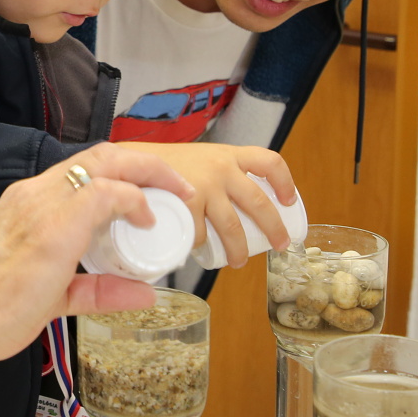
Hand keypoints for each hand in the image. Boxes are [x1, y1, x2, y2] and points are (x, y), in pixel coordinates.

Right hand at [0, 143, 188, 364]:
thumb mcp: (56, 296)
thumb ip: (97, 291)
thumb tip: (144, 295)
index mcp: (27, 203)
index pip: (82, 170)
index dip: (123, 175)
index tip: (151, 196)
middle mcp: (35, 192)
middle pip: (101, 154)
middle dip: (146, 165)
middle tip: (175, 190)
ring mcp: (43, 202)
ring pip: (107, 162)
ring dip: (148, 174)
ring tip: (174, 197)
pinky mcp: (56, 222)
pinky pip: (107, 192)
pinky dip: (134, 200)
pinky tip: (146, 220)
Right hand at [114, 142, 294, 266]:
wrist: (127, 157)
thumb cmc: (164, 164)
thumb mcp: (199, 158)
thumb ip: (217, 173)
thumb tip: (240, 207)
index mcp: (228, 154)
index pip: (268, 162)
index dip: (285, 182)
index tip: (289, 201)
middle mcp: (221, 168)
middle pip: (259, 202)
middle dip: (274, 228)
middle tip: (279, 246)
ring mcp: (204, 185)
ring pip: (232, 225)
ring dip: (240, 249)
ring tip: (239, 262)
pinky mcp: (186, 203)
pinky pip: (202, 233)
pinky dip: (202, 245)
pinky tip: (202, 251)